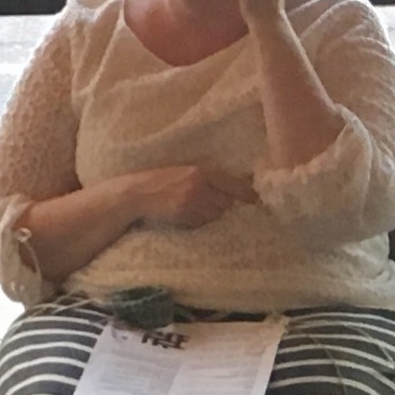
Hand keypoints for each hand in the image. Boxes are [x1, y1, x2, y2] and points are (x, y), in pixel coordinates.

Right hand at [129, 163, 253, 229]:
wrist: (139, 192)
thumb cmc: (164, 181)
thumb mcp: (187, 172)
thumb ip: (209, 178)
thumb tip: (238, 186)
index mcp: (203, 171)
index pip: (233, 184)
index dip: (246, 193)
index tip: (255, 200)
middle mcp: (200, 185)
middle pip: (226, 204)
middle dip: (220, 206)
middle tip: (205, 203)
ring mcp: (192, 200)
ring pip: (214, 215)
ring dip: (208, 215)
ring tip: (192, 207)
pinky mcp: (184, 214)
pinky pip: (200, 223)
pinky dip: (195, 221)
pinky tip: (183, 214)